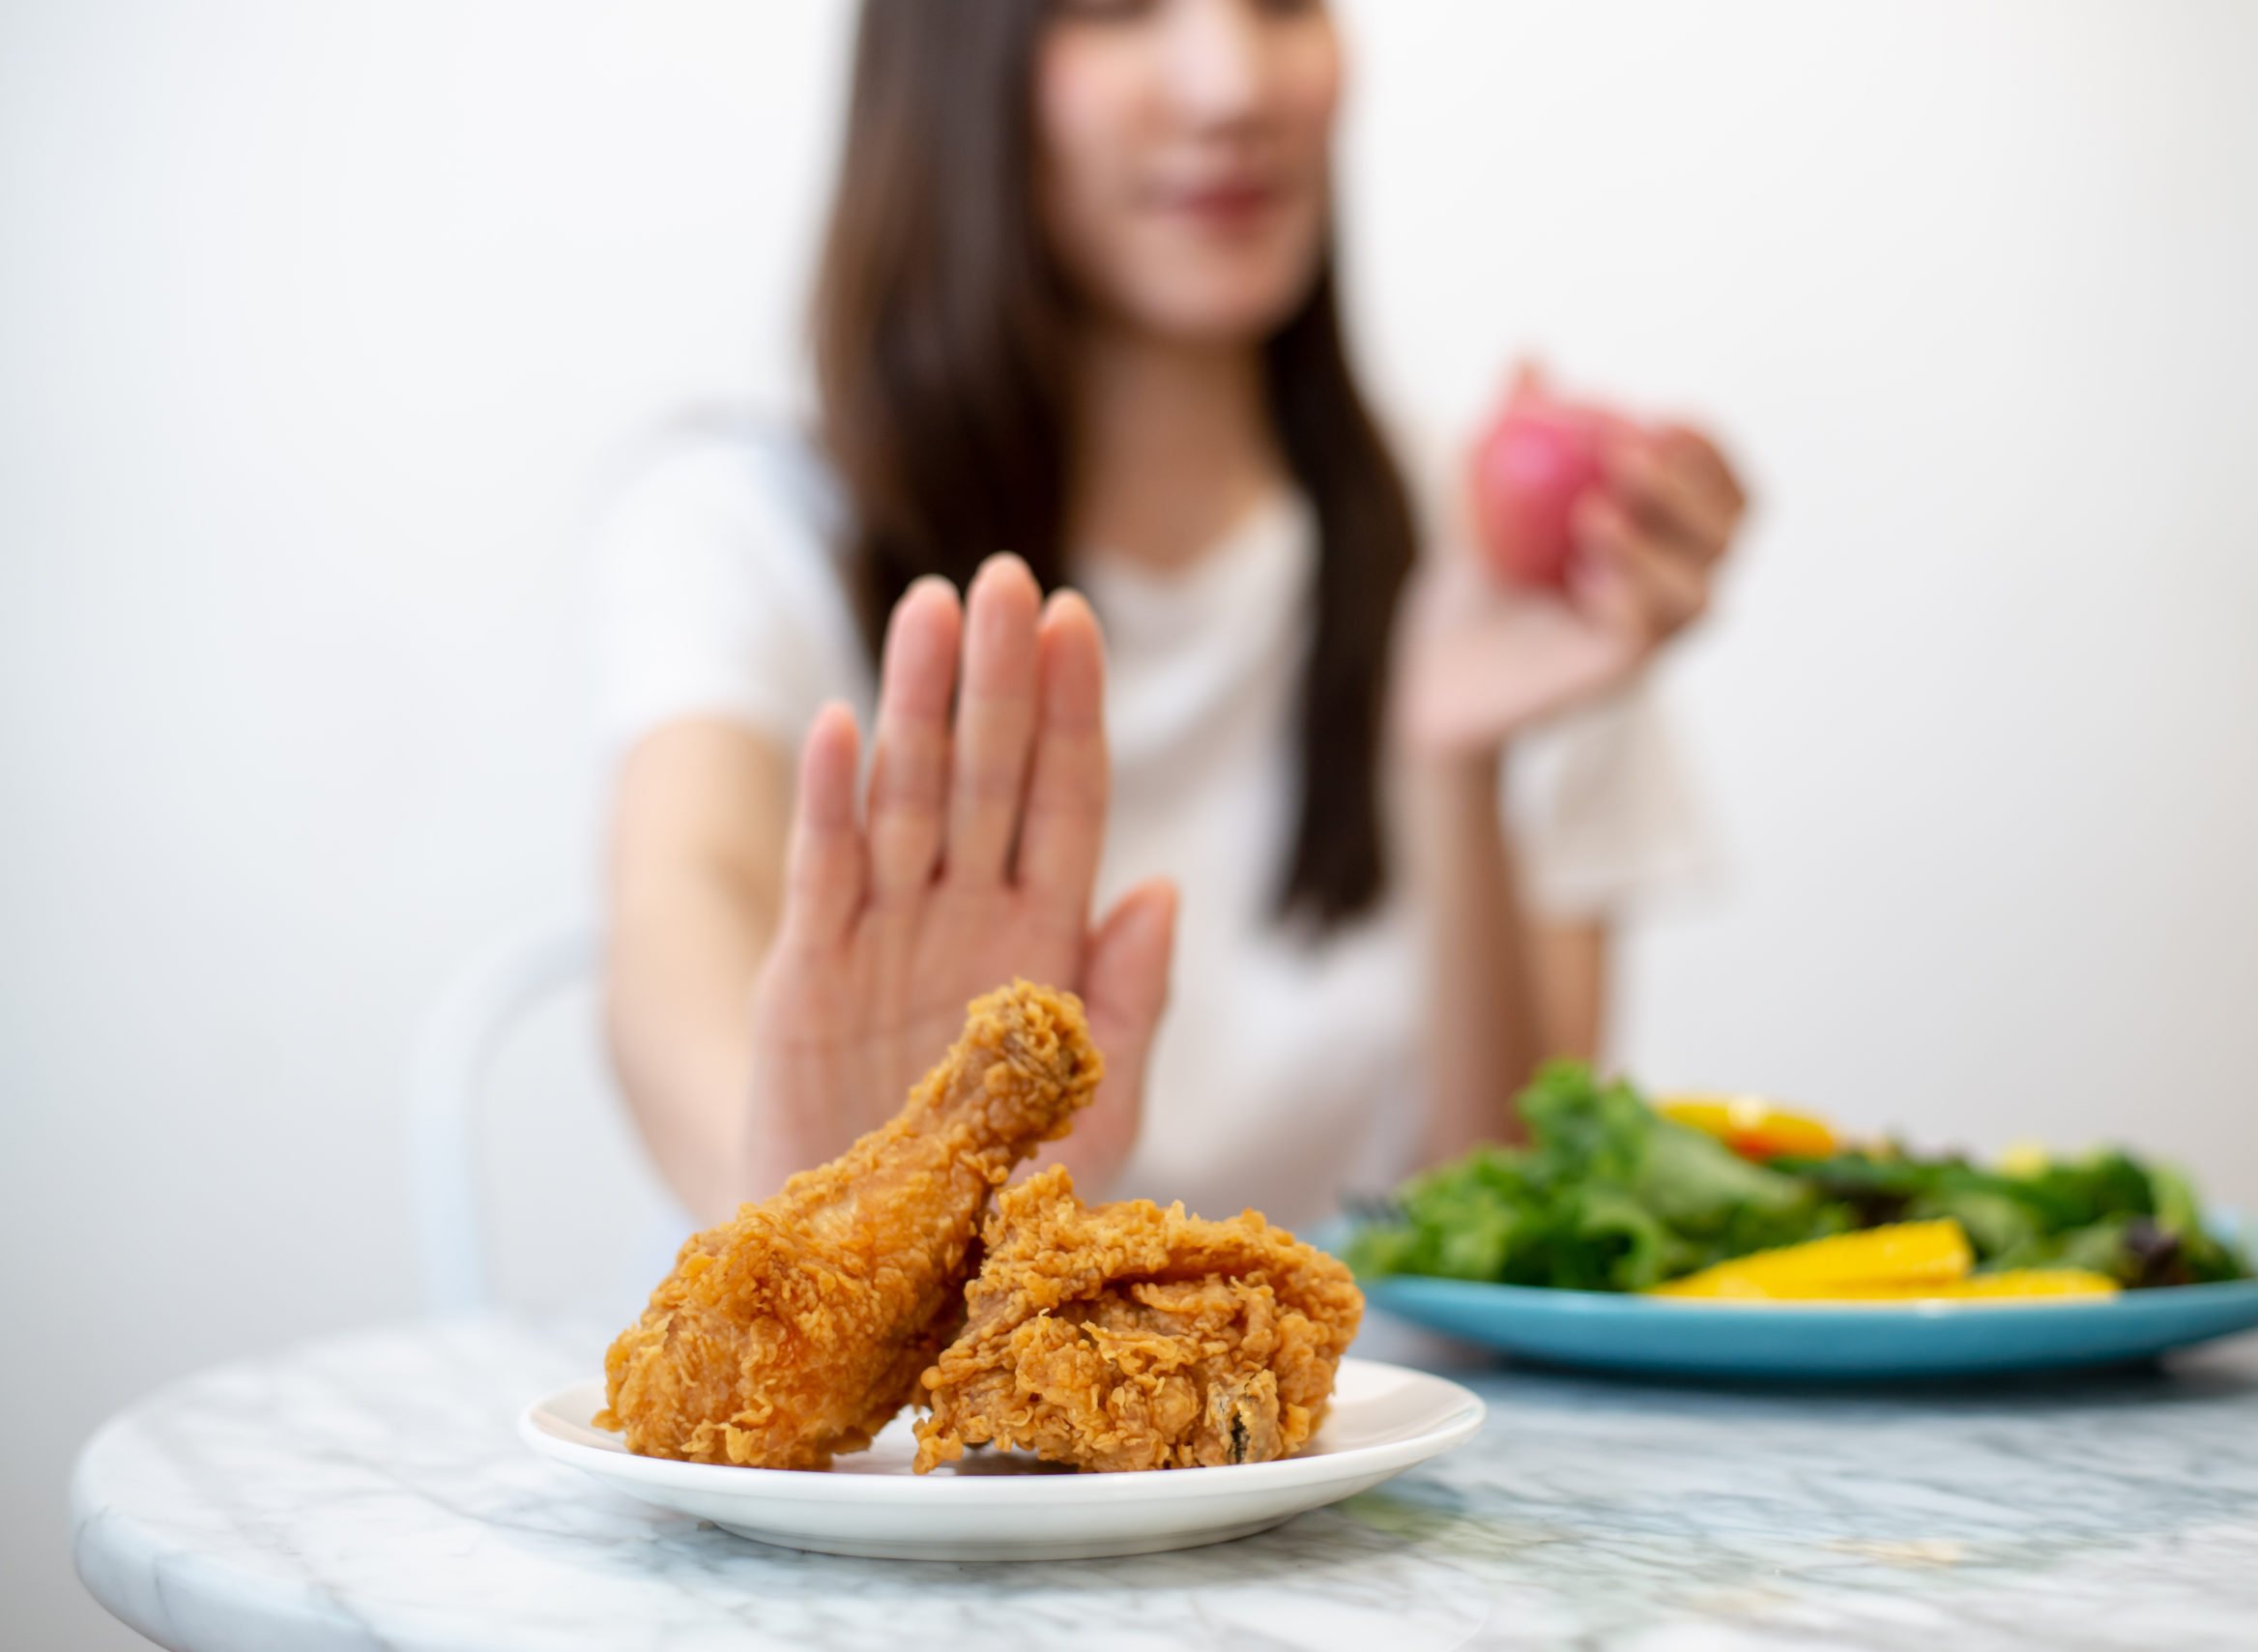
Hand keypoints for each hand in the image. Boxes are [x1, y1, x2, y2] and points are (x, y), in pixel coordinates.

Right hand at [742, 555, 1177, 1198]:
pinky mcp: (806, 978)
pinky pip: (823, 877)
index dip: (1071, 715)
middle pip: (987, 774)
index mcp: (1045, 941)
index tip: (1078, 623)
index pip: (1063, 802)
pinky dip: (831, 804)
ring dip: (917, 705)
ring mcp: (882, 938)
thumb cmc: (995, 1202)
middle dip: (999, 676)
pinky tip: (843, 727)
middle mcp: (965, 918)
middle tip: (1006, 574)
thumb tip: (1160, 884)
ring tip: (929, 606)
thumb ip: (1130, 1003)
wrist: (877, 1282)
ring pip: (905, 797)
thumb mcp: (1095, 1113)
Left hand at [1399, 420, 1747, 756]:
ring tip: (1592, 515)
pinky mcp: (1617, 677)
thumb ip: (1510, 423)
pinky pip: (1646, 640)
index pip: (1727, 492)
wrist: (1436, 659)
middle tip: (1629, 455)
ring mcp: (1653, 638)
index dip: (1711, 454)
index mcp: (1670, 534)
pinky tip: (1582, 578)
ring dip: (1656, 548)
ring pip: (1699, 596)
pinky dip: (1624, 600)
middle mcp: (1676, 586)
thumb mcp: (1484, 485)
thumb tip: (1526, 357)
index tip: (1666, 417)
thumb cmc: (1479, 569)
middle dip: (1692, 489)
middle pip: (1729, 538)